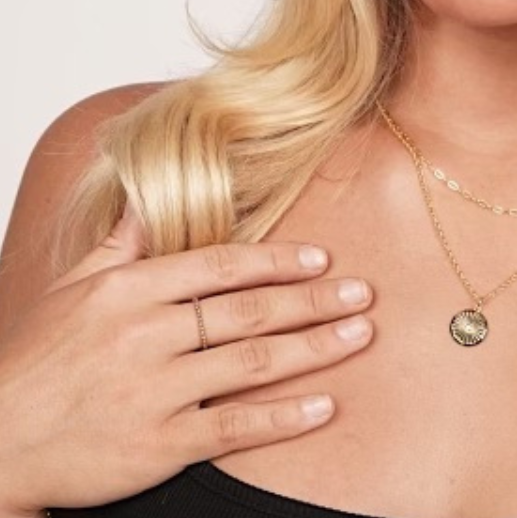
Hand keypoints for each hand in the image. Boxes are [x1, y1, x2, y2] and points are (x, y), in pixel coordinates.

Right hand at [0, 211, 375, 513]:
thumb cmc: (33, 364)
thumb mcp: (70, 291)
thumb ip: (120, 243)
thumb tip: (149, 192)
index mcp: (125, 291)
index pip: (219, 266)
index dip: (277, 261)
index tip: (321, 259)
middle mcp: (143, 336)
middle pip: (248, 311)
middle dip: (313, 300)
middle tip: (362, 292)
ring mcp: (152, 392)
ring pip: (252, 363)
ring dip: (315, 347)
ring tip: (359, 335)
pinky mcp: (158, 445)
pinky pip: (235, 427)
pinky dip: (284, 417)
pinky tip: (324, 407)